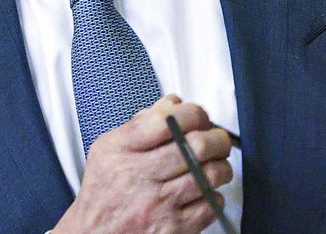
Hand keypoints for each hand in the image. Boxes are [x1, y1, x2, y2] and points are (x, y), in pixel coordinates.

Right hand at [52, 95, 234, 232]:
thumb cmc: (103, 192)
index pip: (166, 120)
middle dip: (216, 138)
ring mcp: (158, 204)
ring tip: (217, 164)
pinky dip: (215, 195)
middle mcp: (139, 176)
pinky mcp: (172, 228)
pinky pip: (210, 205)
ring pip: (209, 175)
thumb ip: (139, 123)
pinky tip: (206, 192)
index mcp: (122, 150)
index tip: (198, 116)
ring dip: (221, 166)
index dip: (192, 112)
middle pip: (195, 146)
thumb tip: (172, 103)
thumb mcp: (107, 149)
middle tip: (218, 139)